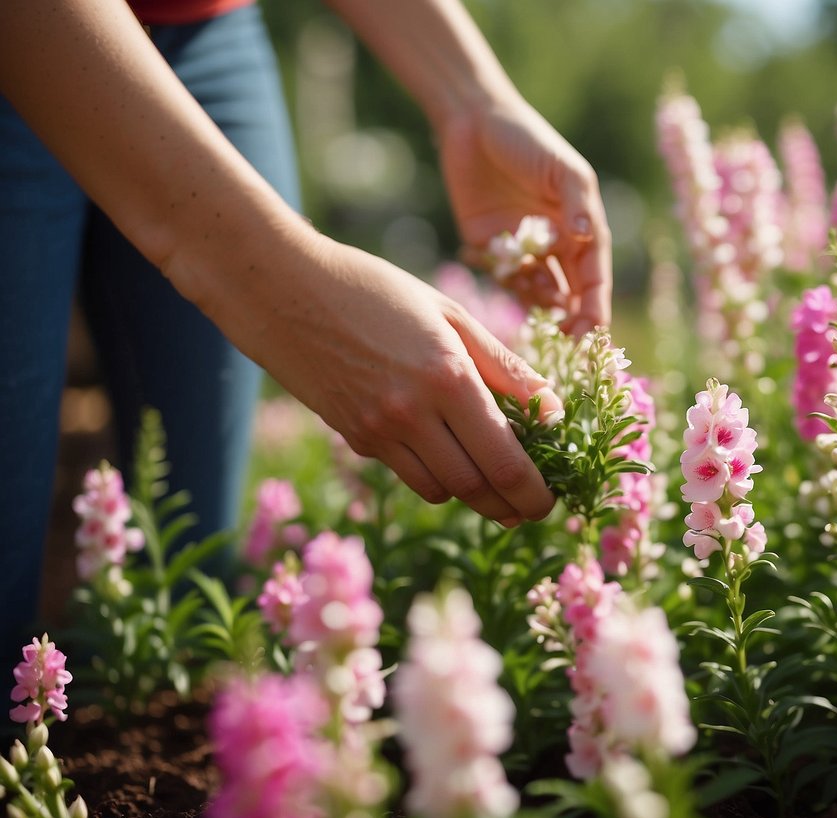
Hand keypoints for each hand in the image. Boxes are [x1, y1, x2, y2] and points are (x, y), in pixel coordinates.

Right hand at [209, 232, 560, 525]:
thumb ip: (505, 367)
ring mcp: (378, 431)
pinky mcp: (354, 437)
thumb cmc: (376, 289)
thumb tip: (553, 410)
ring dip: (472, 493)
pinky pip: (407, 474)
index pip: (504, 460)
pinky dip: (434, 476)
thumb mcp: (450, 314)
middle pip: (475, 487)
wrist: (281, 288)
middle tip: (530, 508)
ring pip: (440, 490)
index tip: (550, 502)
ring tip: (494, 482)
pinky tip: (445, 455)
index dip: (533, 492)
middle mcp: (413, 413)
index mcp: (448, 377)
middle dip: (510, 505)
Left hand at [437, 96, 611, 335]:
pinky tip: (495, 259)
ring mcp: (523, 250)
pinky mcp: (490, 248)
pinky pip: (501, 278)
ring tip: (528, 288)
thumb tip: (587, 237)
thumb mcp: (561, 167)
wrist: (472, 121)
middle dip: (569, 320)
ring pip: (534, 293)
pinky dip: (502, 280)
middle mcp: (556, 245)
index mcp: (581, 229)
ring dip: (534, 302)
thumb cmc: (527, 138)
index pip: (593, 279)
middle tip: (564, 341)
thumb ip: (578, 204)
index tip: (592, 334)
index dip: (594, 308)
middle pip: (568, 295)